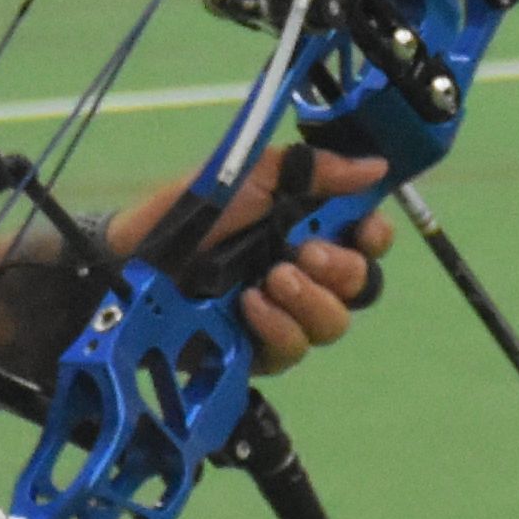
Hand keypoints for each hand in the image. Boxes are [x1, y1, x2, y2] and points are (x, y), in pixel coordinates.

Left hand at [99, 151, 388, 371]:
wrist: (141, 253)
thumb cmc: (197, 210)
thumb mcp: (257, 174)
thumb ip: (319, 170)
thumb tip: (376, 168)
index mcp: (311, 230)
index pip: (368, 243)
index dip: (375, 238)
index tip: (364, 231)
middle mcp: (306, 276)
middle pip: (360, 286)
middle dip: (340, 268)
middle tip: (304, 252)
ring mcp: (285, 316)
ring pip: (333, 324)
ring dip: (310, 299)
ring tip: (273, 278)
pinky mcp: (259, 351)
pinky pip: (292, 350)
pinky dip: (278, 325)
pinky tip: (252, 305)